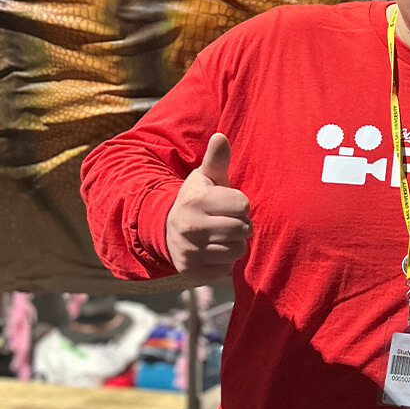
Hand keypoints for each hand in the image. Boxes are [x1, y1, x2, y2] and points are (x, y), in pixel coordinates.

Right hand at [165, 133, 250, 281]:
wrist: (166, 229)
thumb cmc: (198, 200)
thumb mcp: (205, 178)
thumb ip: (216, 159)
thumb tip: (220, 136)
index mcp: (196, 200)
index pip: (243, 206)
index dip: (241, 205)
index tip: (228, 203)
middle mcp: (190, 227)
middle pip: (243, 229)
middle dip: (240, 225)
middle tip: (226, 220)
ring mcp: (189, 251)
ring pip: (237, 251)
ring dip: (234, 244)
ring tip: (220, 235)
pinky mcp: (192, 272)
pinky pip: (226, 269)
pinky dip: (223, 262)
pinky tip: (212, 250)